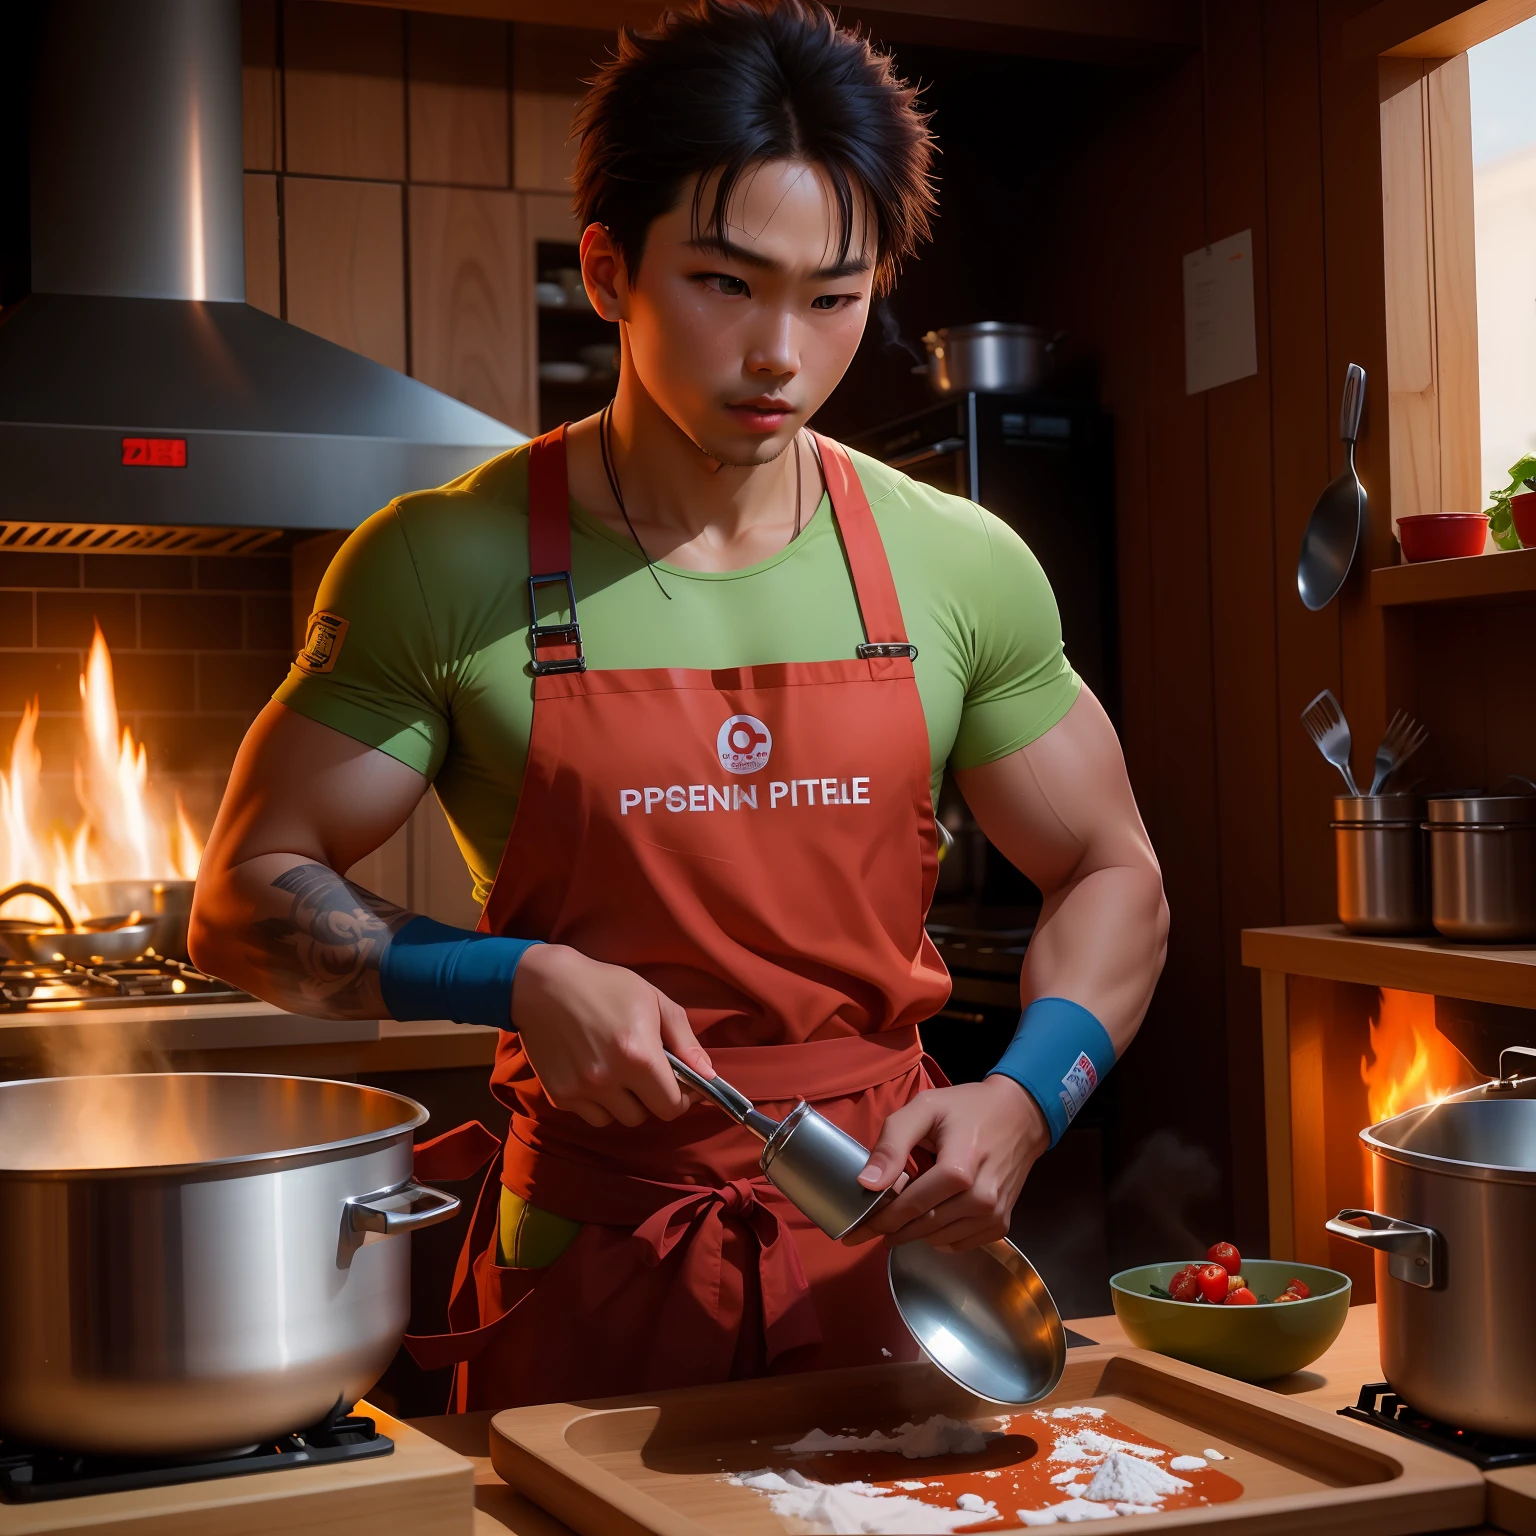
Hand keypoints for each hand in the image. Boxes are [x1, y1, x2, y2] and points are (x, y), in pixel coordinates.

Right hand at [510, 944, 712, 1128]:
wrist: (544, 985)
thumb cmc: (606, 986)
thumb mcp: (654, 1001)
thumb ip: (685, 1041)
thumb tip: (708, 1075)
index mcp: (639, 1056)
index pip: (672, 1106)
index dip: (682, 1098)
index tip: (681, 1085)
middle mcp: (609, 1079)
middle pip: (645, 1116)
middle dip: (653, 1098)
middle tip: (647, 1073)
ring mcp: (581, 1090)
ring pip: (617, 1118)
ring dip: (625, 1102)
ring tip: (619, 1072)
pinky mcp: (559, 1096)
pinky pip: (591, 1115)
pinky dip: (598, 1103)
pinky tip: (595, 1073)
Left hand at [844, 1076, 1049, 1251]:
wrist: (1020, 1115)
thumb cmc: (968, 1108)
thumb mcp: (925, 1109)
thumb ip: (893, 1144)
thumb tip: (867, 1183)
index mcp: (958, 1170)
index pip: (909, 1207)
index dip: (878, 1221)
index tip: (854, 1232)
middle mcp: (980, 1199)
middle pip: (922, 1227)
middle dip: (891, 1229)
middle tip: (870, 1225)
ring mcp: (993, 1215)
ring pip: (938, 1239)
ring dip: (915, 1230)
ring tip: (904, 1210)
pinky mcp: (1000, 1224)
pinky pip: (959, 1243)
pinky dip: (939, 1234)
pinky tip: (932, 1214)